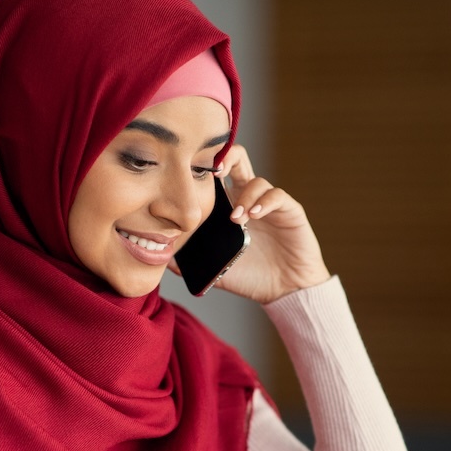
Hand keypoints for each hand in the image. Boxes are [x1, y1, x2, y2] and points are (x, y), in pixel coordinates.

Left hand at [174, 144, 330, 303]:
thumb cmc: (252, 276)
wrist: (285, 290)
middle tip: (213, 174)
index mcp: (229, 205)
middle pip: (238, 160)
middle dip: (225, 159)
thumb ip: (191, 261)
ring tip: (235, 219)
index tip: (189, 176)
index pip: (216, 174)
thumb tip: (161, 256)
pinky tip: (254, 216)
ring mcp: (270, 203)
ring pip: (257, 181)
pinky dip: (264, 202)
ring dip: (243, 197)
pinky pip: (277, 196)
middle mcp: (249, 198)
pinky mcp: (290, 211)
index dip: (204, 169)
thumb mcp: (216, 268)